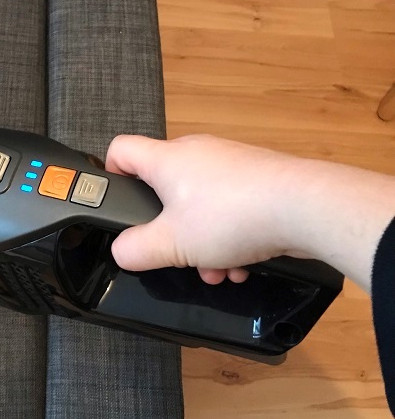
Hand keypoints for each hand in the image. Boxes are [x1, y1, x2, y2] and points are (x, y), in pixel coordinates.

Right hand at [106, 134, 296, 283]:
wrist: (305, 208)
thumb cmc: (232, 216)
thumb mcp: (172, 244)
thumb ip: (137, 249)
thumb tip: (121, 251)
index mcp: (167, 159)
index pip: (121, 149)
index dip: (112, 173)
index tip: (119, 201)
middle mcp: (197, 152)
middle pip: (165, 186)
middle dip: (168, 226)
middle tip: (176, 252)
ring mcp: (230, 162)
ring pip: (201, 202)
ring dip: (203, 240)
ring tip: (217, 269)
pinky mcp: (258, 176)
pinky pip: (231, 206)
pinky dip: (231, 235)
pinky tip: (242, 263)